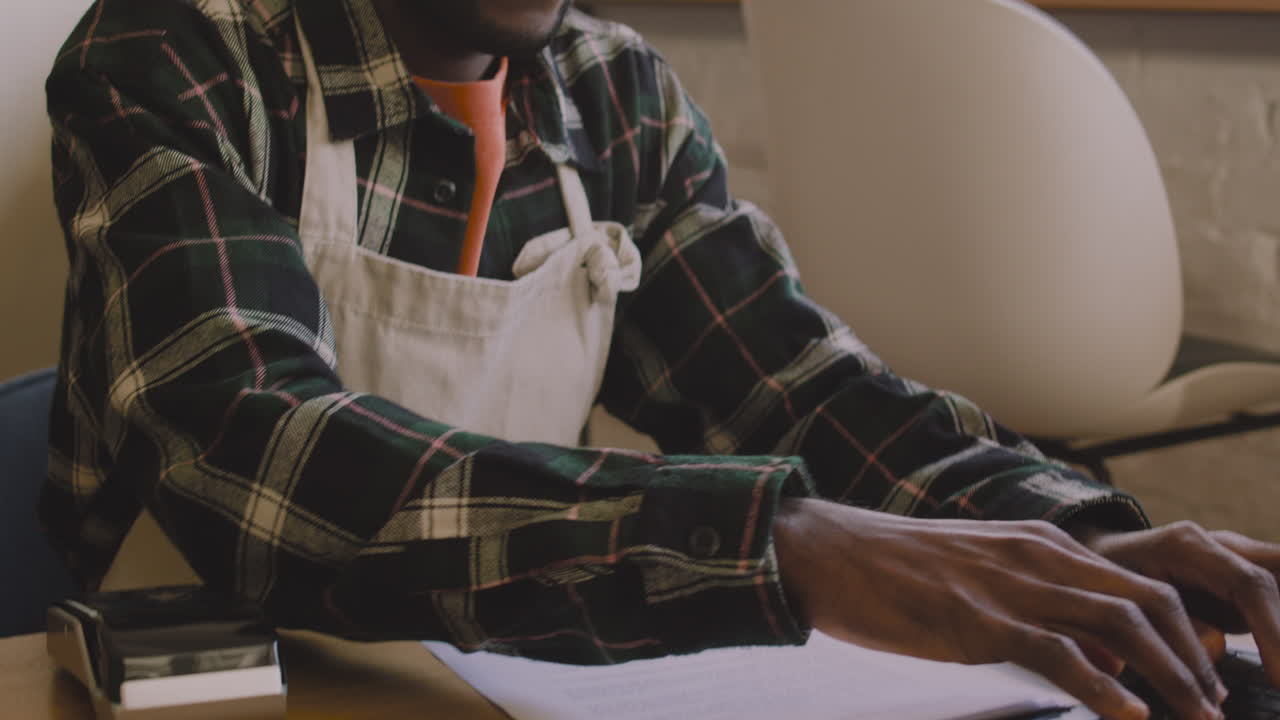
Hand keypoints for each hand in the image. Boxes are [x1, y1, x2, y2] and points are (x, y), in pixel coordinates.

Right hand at [773, 499, 1227, 719]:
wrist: (830, 551)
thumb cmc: (899, 571)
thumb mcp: (985, 578)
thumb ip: (1047, 611)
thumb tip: (1104, 660)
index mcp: (1043, 544)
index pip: (1140, 582)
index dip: (1186, 633)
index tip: (1204, 679)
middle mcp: (1039, 556)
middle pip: (1148, 599)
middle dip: (1194, 658)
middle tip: (1214, 707)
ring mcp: (1010, 586)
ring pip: (1120, 622)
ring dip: (1169, 676)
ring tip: (1195, 718)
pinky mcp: (978, 619)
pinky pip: (1058, 652)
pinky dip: (1105, 687)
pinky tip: (1127, 715)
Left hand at [1075, 522, 1279, 681]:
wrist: (1100, 555)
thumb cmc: (1104, 577)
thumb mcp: (1122, 599)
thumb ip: (1170, 622)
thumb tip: (1215, 646)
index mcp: (1188, 546)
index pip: (1248, 585)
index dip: (1273, 632)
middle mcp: (1219, 545)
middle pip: (1276, 578)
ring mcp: (1235, 559)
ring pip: (1277, 586)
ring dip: (1278, 628)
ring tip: (1277, 673)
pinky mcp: (1240, 580)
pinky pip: (1269, 597)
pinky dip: (1272, 628)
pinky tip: (1272, 662)